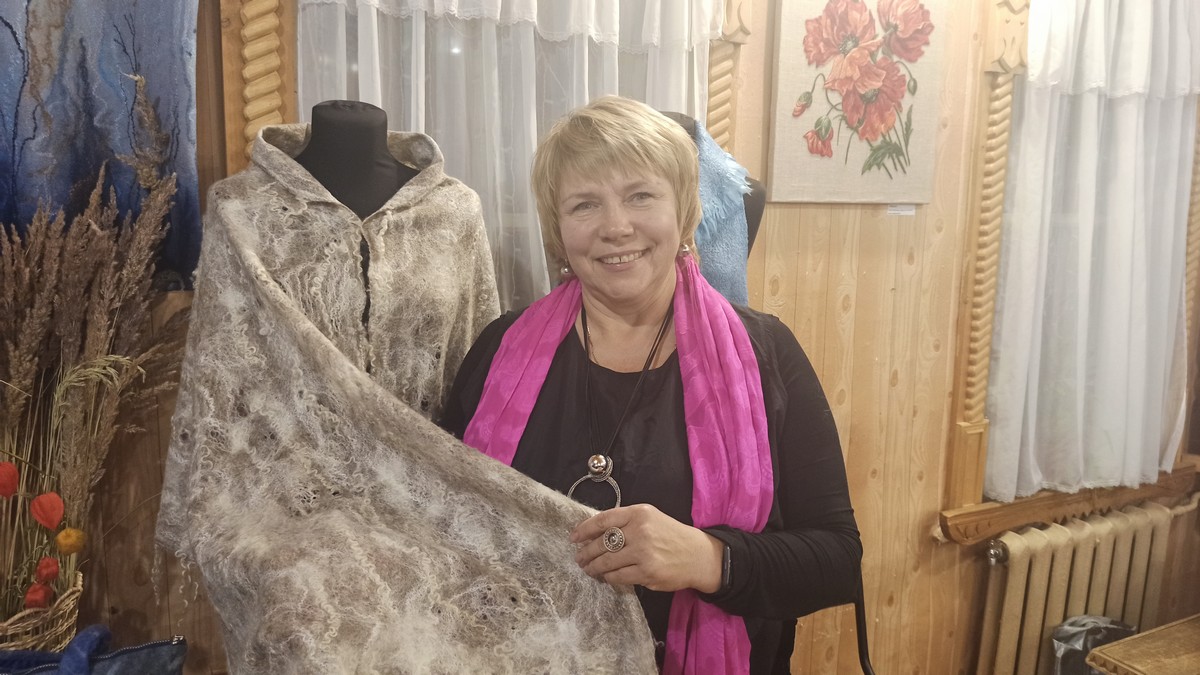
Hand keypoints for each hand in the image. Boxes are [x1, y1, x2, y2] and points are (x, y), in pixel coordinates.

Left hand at [569, 503, 723, 592]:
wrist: (698, 555)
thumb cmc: (671, 535)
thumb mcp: (651, 518)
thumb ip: (625, 521)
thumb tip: (594, 531)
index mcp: (639, 513)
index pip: (603, 520)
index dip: (584, 529)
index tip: (574, 537)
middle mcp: (640, 530)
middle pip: (602, 542)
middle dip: (586, 552)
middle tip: (579, 557)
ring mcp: (643, 552)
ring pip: (607, 562)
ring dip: (593, 567)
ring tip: (588, 568)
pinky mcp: (647, 572)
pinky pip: (618, 576)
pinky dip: (608, 577)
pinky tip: (605, 576)